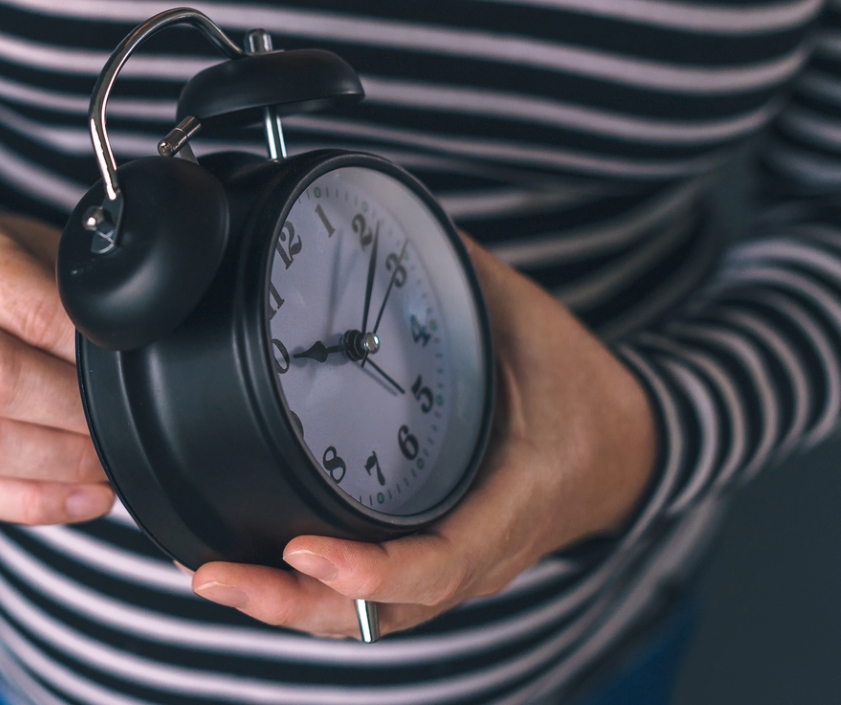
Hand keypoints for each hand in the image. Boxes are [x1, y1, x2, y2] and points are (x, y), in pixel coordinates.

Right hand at [0, 206, 112, 524]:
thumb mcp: (34, 245)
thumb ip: (73, 291)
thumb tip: (132, 351)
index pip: (26, 312)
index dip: (84, 351)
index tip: (126, 371)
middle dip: (73, 413)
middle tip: (123, 422)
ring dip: (59, 465)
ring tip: (107, 463)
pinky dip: (33, 501)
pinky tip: (83, 497)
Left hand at [190, 236, 656, 637]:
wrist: (624, 448)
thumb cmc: (579, 390)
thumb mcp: (528, 325)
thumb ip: (460, 278)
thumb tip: (386, 221)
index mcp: (513, 499)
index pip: (441, 561)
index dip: (372, 572)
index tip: (305, 550)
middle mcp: (481, 552)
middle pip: (383, 612)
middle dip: (294, 605)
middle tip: (216, 577)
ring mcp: (457, 567)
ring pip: (370, 619)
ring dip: (292, 609)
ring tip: (217, 580)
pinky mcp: (437, 563)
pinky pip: (374, 601)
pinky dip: (314, 599)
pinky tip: (260, 574)